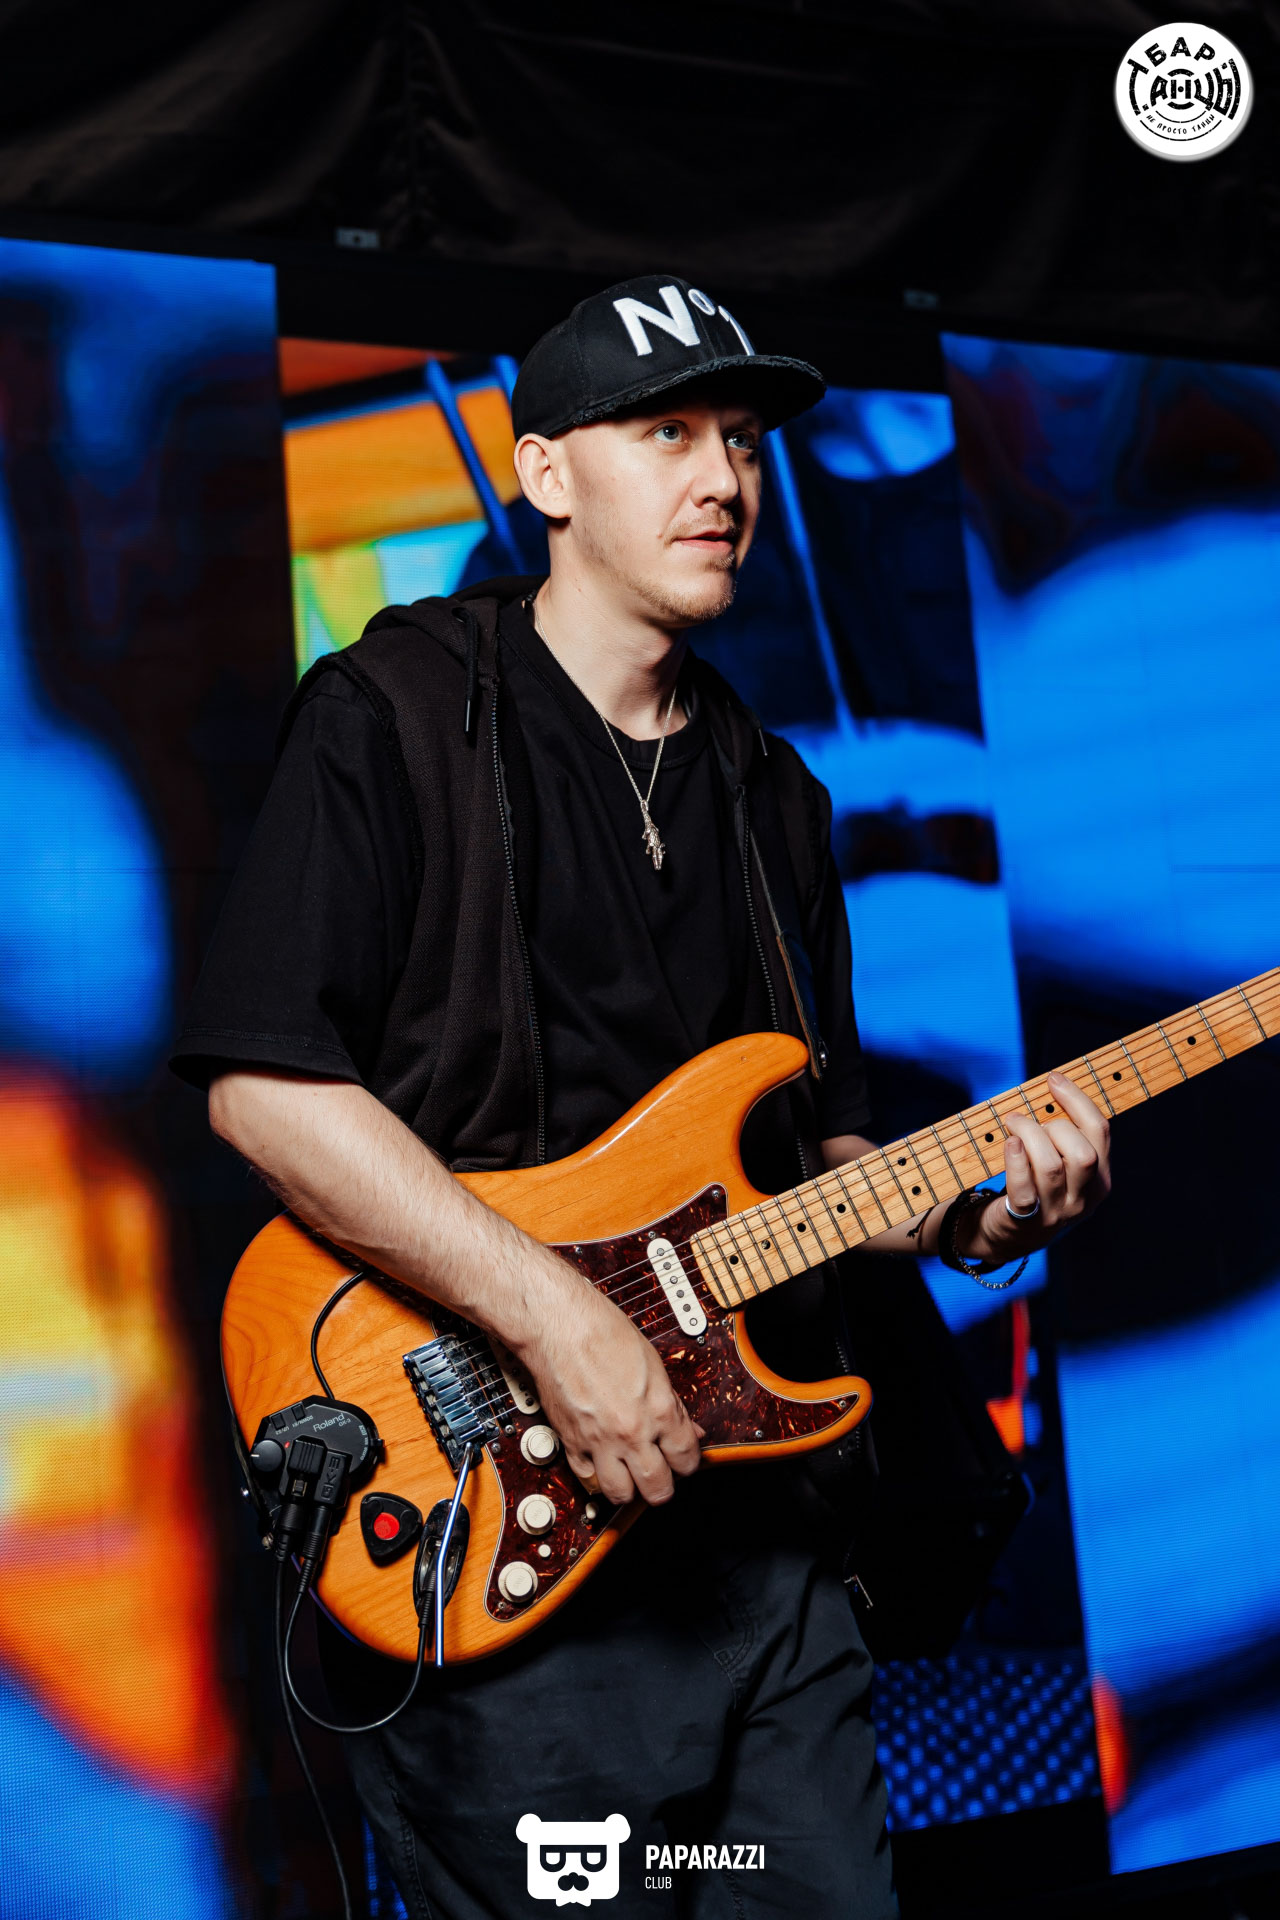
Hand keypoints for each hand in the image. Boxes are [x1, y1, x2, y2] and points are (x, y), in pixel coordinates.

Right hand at [518, 1261, 704, 1507]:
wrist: (559, 1326)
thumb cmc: (603, 1332)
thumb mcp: (653, 1363)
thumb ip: (671, 1402)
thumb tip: (686, 1427)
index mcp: (658, 1409)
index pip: (686, 1459)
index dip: (688, 1463)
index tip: (684, 1460)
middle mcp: (631, 1432)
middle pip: (658, 1488)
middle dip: (664, 1486)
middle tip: (662, 1476)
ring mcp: (599, 1441)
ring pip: (621, 1494)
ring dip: (630, 1490)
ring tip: (631, 1477)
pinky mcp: (571, 1443)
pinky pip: (587, 1479)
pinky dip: (596, 1478)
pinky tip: (602, 1466)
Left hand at [960, 1071, 1111, 1266]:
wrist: (1006, 1236)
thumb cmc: (1033, 1187)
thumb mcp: (1061, 1167)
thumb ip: (1063, 1136)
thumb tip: (1051, 1087)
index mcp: (1099, 1180)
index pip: (1100, 1132)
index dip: (1077, 1100)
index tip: (1054, 1079)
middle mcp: (1083, 1199)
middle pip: (1083, 1153)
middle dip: (1056, 1125)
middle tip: (1028, 1119)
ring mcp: (1056, 1213)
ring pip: (1052, 1167)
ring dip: (1029, 1136)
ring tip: (1012, 1125)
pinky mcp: (1025, 1221)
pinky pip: (1024, 1188)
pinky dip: (1016, 1161)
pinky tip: (1009, 1144)